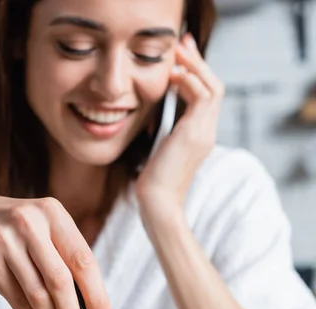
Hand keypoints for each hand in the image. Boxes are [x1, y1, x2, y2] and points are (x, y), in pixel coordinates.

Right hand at [0, 196, 112, 308]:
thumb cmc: (16, 231)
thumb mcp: (43, 228)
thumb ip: (66, 258)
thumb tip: (91, 308)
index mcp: (53, 213)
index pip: (83, 259)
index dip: (97, 295)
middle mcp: (30, 223)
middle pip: (60, 281)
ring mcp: (6, 242)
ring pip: (38, 295)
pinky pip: (18, 301)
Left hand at [136, 33, 224, 214]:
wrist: (158, 204)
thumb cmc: (153, 184)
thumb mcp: (160, 151)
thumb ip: (165, 131)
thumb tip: (157, 115)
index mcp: (200, 137)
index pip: (206, 98)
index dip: (195, 75)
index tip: (179, 60)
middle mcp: (207, 133)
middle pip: (214, 87)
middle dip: (198, 63)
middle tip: (182, 45)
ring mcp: (205, 133)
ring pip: (213, 87)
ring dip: (195, 66)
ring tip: (177, 53)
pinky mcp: (196, 133)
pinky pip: (202, 95)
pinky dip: (189, 80)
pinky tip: (172, 74)